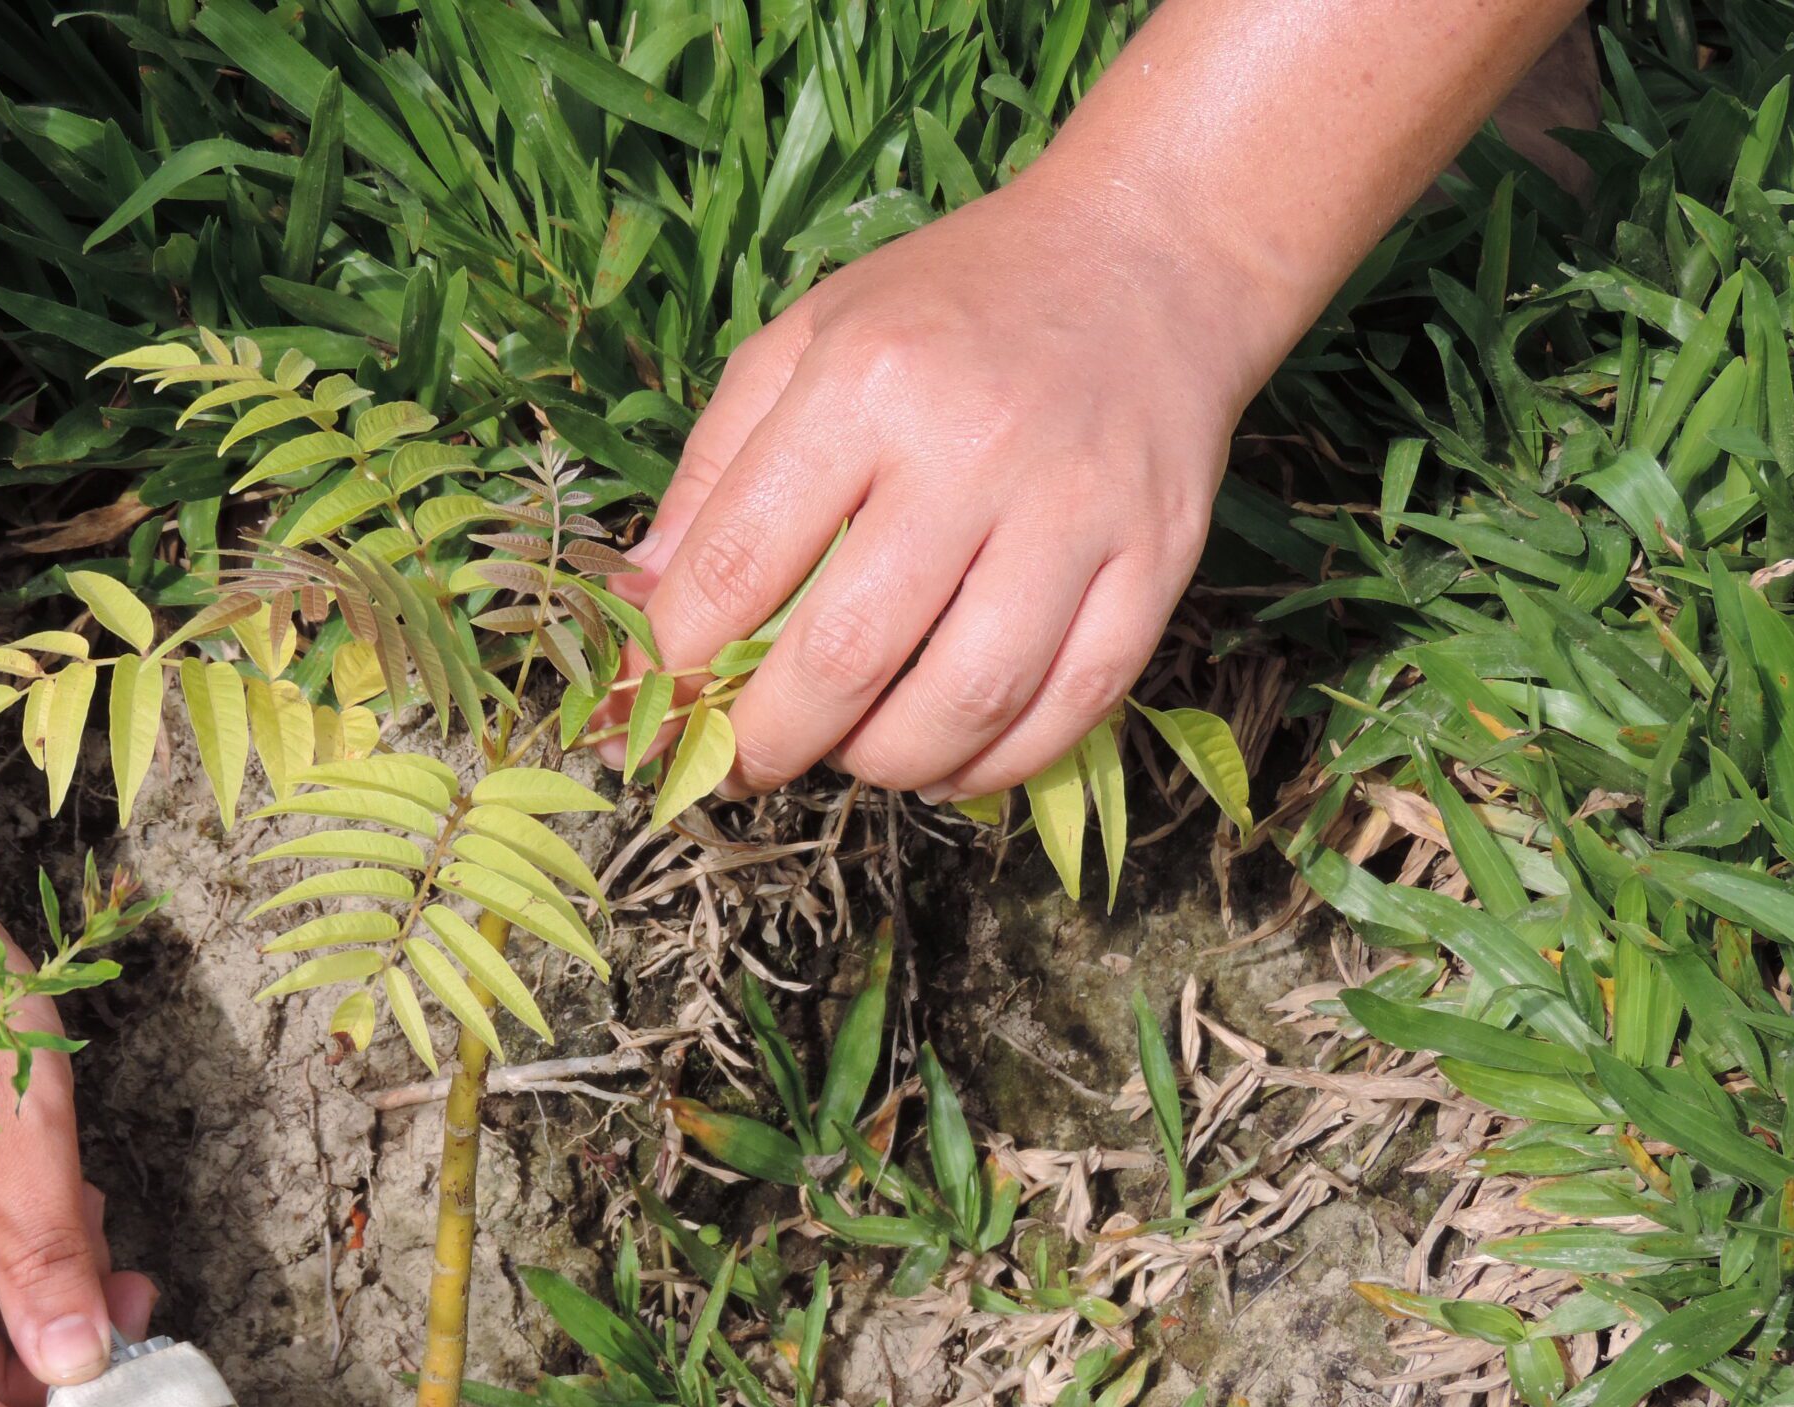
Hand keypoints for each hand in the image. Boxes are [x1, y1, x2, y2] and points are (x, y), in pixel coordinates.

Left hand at [606, 172, 1272, 801]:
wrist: (1148, 256)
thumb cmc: (951, 307)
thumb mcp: (805, 341)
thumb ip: (710, 476)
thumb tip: (636, 614)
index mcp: (864, 380)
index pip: (739, 564)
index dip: (681, 664)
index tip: (659, 709)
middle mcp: (972, 446)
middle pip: (849, 655)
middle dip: (774, 740)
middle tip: (749, 760)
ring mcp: (1075, 509)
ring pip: (965, 700)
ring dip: (883, 763)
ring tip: (849, 754)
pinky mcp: (1157, 558)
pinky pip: (1073, 705)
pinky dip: (995, 764)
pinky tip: (946, 762)